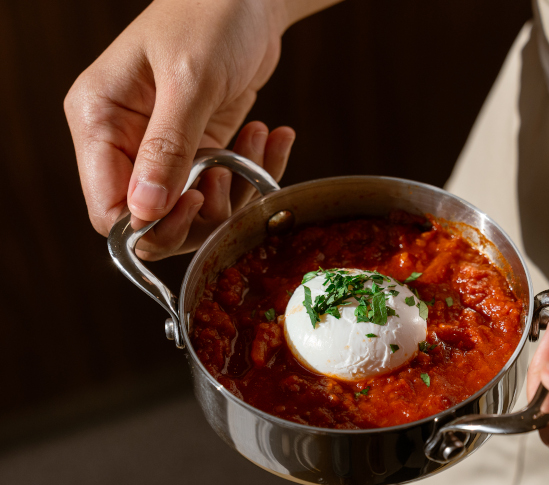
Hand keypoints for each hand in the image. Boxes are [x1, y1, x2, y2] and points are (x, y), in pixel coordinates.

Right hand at [64, 0, 334, 258]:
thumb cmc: (210, 17)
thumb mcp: (189, 81)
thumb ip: (168, 148)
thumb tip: (144, 212)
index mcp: (99, 119)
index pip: (107, 206)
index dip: (149, 224)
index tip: (195, 207)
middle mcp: (126, 139)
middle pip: (152, 217)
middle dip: (199, 212)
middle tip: (230, 179)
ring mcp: (166, 146)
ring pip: (195, 207)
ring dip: (235, 189)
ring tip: (257, 142)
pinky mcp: (202, 145)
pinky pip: (225, 183)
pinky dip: (254, 171)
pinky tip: (272, 136)